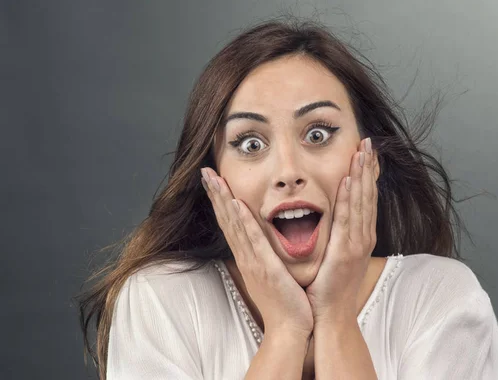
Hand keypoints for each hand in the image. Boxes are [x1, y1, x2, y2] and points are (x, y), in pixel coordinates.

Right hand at [201, 167, 313, 338]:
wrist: (290, 329)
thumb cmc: (285, 302)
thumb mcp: (273, 274)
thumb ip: (267, 256)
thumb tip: (264, 242)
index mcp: (249, 256)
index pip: (231, 223)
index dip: (221, 200)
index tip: (214, 179)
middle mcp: (246, 256)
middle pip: (226, 220)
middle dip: (216, 194)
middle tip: (205, 171)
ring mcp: (253, 262)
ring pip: (234, 225)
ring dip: (223, 201)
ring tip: (214, 179)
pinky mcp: (265, 268)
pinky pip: (253, 242)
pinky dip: (243, 223)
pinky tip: (236, 205)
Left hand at [305, 137, 378, 322]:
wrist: (332, 315)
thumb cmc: (331, 286)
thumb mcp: (338, 255)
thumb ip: (340, 236)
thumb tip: (337, 218)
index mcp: (360, 236)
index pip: (366, 198)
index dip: (368, 174)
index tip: (367, 152)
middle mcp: (363, 236)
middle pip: (368, 195)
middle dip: (368, 167)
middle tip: (368, 142)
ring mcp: (357, 243)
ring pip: (361, 202)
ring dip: (362, 175)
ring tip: (362, 151)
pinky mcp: (346, 251)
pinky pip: (347, 219)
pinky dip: (349, 198)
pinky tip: (348, 180)